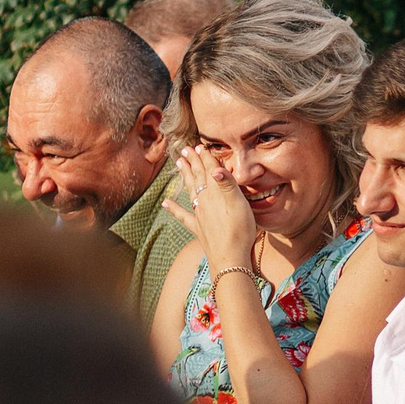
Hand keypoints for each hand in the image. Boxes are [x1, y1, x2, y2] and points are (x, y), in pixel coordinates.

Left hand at [175, 145, 258, 273]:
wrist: (230, 258)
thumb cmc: (239, 231)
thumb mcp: (239, 205)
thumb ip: (227, 184)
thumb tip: (216, 168)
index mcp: (216, 193)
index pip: (210, 171)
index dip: (206, 158)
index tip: (201, 146)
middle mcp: (205, 201)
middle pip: (198, 178)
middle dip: (193, 163)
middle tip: (186, 149)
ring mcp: (199, 214)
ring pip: (190, 191)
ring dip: (185, 176)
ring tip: (179, 164)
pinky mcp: (199, 228)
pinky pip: (183, 215)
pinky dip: (173, 209)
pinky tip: (165, 203)